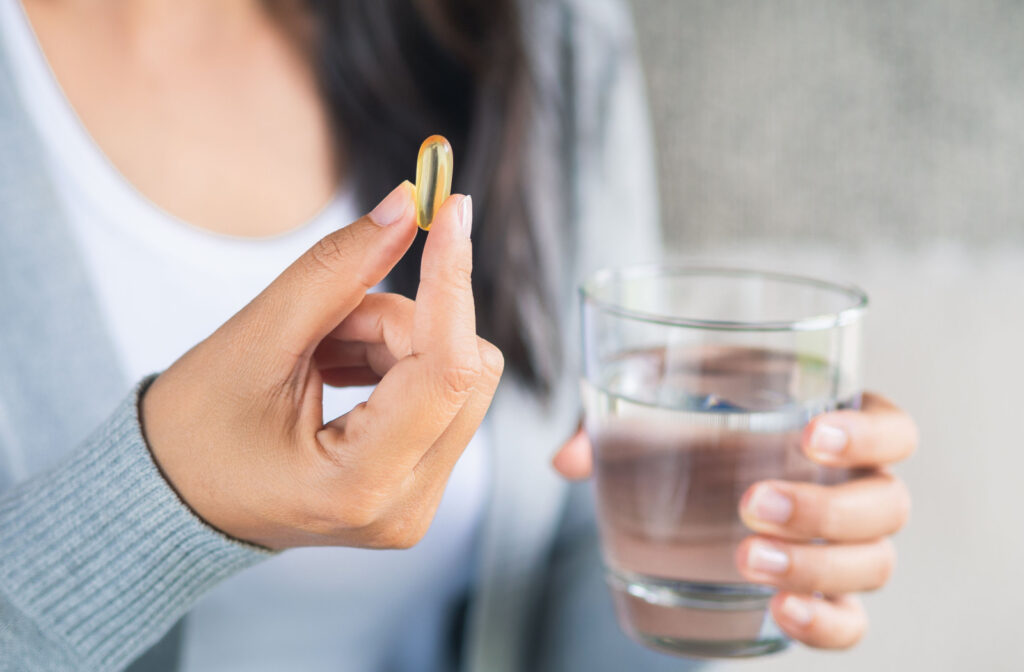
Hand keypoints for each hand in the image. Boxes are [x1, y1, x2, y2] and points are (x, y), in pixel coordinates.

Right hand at [142, 182, 502, 549]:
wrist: (174, 500)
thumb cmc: (195, 431)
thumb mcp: (256, 340)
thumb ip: (337, 271)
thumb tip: (406, 207)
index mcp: (358, 484)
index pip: (447, 368)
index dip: (452, 281)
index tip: (451, 209)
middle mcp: (405, 506)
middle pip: (465, 370)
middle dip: (406, 320)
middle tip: (330, 318)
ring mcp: (417, 502)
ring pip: (457, 377)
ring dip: (396, 339)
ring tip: (319, 351)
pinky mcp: (417, 484)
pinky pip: (441, 397)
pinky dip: (397, 362)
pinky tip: (337, 368)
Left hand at [552, 392, 915, 649]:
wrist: (690, 471)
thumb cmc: (688, 417)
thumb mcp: (652, 395)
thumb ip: (612, 415)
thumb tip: (567, 461)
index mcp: (835, 423)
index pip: (892, 429)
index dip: (868, 435)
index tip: (809, 435)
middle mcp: (855, 486)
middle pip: (886, 505)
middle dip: (824, 509)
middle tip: (750, 504)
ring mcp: (844, 546)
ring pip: (874, 565)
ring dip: (816, 566)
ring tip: (745, 559)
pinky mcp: (821, 592)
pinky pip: (851, 621)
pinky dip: (825, 622)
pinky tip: (781, 612)